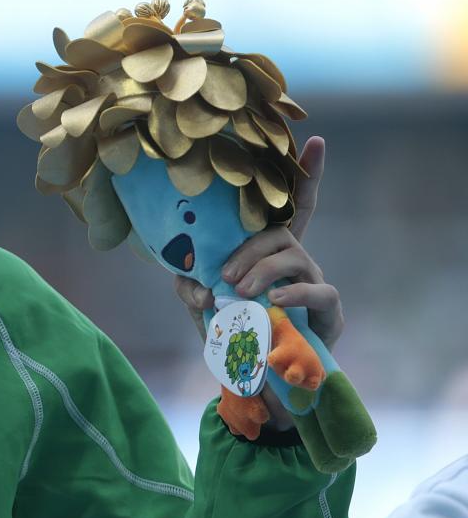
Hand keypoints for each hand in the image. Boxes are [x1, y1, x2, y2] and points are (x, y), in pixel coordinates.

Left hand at [173, 137, 343, 428]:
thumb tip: (196, 283)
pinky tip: (273, 300)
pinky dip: (292, 293)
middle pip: (278, 233)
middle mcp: (296, 258)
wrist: (256, 379)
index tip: (316, 139)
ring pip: (292, 256)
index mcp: (269, 249)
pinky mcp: (329, 308)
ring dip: (261, 270)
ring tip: (238, 291)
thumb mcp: (199, 302)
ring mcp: (314, 280)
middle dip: (248, 249)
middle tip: (224, 275)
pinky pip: (316, 290)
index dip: (305, 173)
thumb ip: (188, 282)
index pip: (289, 206)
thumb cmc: (231, 330)